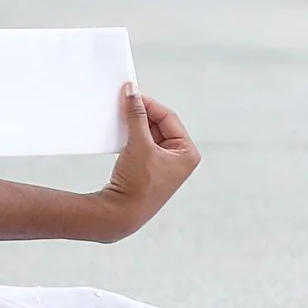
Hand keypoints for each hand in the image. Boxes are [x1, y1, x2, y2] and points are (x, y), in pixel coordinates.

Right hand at [93, 84, 198, 240]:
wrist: (121, 214)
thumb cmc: (138, 184)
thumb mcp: (139, 144)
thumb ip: (136, 115)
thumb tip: (132, 92)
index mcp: (188, 153)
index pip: (169, 117)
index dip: (149, 104)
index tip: (130, 94)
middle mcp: (179, 159)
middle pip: (160, 124)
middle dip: (141, 114)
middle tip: (123, 103)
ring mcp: (164, 165)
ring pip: (149, 134)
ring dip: (135, 125)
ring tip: (120, 117)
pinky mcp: (149, 170)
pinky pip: (142, 144)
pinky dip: (131, 136)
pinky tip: (119, 132)